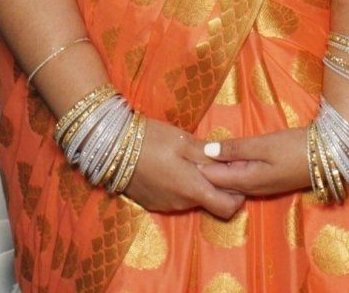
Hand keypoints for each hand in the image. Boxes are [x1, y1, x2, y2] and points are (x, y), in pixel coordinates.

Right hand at [121, 118, 244, 218]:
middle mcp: (181, 204)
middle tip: (211, 161)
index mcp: (193, 189)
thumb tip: (232, 161)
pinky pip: (174, 199)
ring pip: (191, 200)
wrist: (112, 146)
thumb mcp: (184, 141)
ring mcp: (165, 205)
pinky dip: (179, 187)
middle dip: (215, 185)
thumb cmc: (151, 139)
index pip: (227, 209)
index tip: (234, 178)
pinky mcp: (152, 203)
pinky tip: (170, 167)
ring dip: (195, 185)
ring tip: (187, 161)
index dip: (237, 197)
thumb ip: (209, 155)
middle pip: (209, 202)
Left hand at [195, 128, 310, 198]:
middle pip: (220, 182)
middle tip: (188, 149)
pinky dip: (232, 167)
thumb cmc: (295, 148)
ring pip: (231, 180)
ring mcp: (261, 187)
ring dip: (218, 167)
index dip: (197, 166)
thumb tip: (207, 150)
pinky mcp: (268, 181)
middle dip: (205, 168)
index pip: (213, 178)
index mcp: (247, 181)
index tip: (184, 152)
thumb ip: (236, 148)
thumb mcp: (264, 145)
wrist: (329, 156)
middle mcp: (251, 189)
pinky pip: (243, 177)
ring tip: (202, 151)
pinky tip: (228, 155)